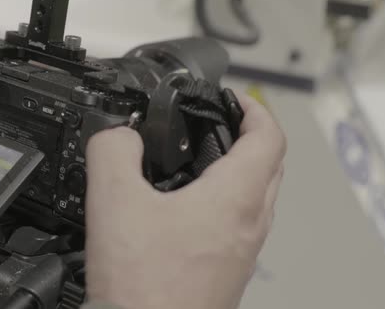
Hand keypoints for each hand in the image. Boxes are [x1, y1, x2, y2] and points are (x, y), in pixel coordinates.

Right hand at [84, 93, 285, 308]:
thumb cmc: (142, 286)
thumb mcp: (112, 201)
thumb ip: (112, 151)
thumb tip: (116, 134)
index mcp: (234, 199)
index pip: (269, 137)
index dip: (254, 108)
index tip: (234, 99)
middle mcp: (249, 226)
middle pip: (272, 166)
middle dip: (252, 136)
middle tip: (224, 124)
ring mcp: (243, 252)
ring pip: (260, 198)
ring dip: (244, 170)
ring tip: (207, 161)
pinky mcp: (229, 272)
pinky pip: (242, 225)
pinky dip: (228, 202)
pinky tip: (191, 210)